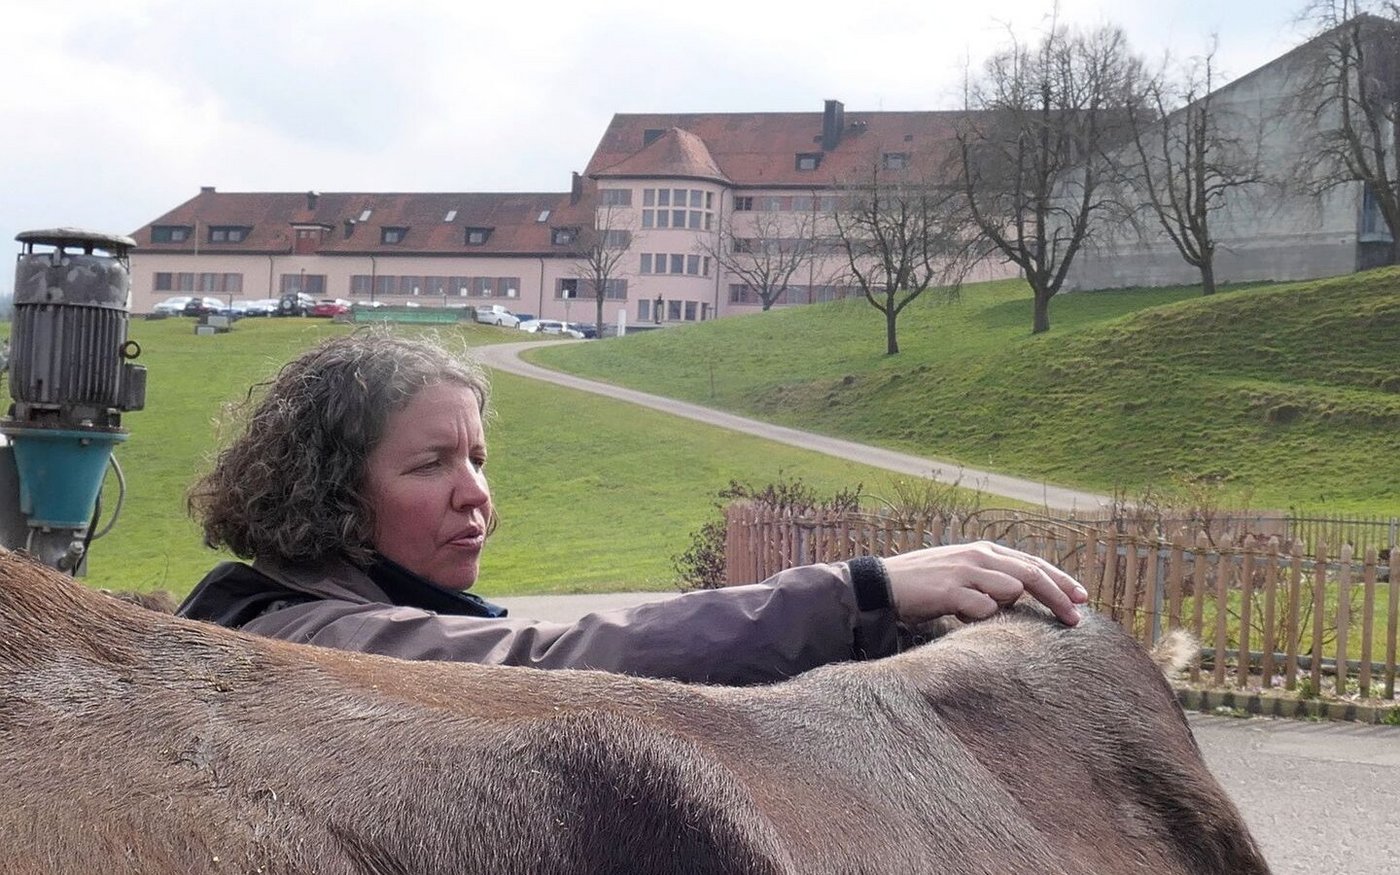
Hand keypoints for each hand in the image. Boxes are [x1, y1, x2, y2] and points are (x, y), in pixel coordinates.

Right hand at [882, 541, 1087, 626]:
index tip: (1082, 598)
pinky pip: (984, 608)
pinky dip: (980, 618)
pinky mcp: (951, 589)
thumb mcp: (962, 576)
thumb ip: (990, 582)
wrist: (883, 585)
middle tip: (1076, 619)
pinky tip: (960, 617)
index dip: (1060, 580)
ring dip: (1005, 608)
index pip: (1032, 563)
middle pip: (1031, 574)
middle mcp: (979, 556)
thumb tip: (1021, 597)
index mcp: (984, 551)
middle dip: (1058, 596)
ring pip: (1010, 590)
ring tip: (975, 613)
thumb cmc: (924, 586)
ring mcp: (966, 571)